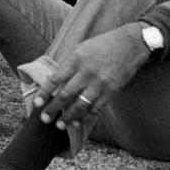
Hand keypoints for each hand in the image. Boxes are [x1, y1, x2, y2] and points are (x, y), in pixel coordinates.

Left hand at [30, 23, 149, 132]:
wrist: (132, 44)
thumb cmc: (104, 44)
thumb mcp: (83, 48)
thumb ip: (70, 64)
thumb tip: (56, 80)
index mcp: (77, 59)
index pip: (56, 78)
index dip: (44, 92)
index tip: (37, 103)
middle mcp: (87, 72)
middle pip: (66, 95)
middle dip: (53, 109)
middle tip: (44, 119)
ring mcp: (100, 83)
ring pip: (80, 105)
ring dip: (69, 117)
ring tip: (60, 125)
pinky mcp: (111, 91)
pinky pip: (96, 107)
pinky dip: (87, 116)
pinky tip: (79, 121)